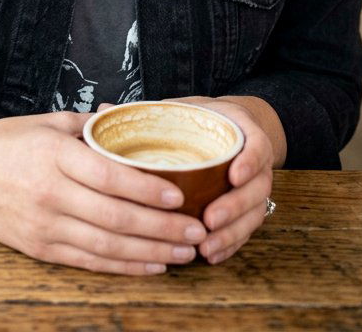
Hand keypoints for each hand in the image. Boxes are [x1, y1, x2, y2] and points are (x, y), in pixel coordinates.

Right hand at [0, 111, 207, 274]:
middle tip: (197, 230)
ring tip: (184, 252)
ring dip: (151, 253)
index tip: (180, 194)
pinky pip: (89, 262)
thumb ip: (92, 127)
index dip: (147, 190)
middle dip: (161, 228)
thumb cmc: (8, 140)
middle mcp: (51, 194)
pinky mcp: (39, 249)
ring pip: (107, 247)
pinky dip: (124, 267)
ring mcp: (45, 226)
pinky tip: (151, 265)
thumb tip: (133, 124)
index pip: (110, 176)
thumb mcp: (49, 122)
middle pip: (116, 218)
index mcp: (56, 156)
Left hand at [165, 95, 274, 264]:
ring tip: (206, 246)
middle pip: (257, 188)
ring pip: (253, 214)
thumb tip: (104, 110)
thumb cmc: (202, 119)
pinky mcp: (248, 210)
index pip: (256, 146)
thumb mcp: (185, 107)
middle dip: (235, 207)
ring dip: (232, 233)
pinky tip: (211, 255)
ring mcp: (254, 188)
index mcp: (244, 133)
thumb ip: (152, 110)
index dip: (249, 161)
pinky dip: (230, 244)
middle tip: (210, 219)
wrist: (229, 127)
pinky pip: (246, 231)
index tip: (233, 175)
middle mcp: (255, 163)